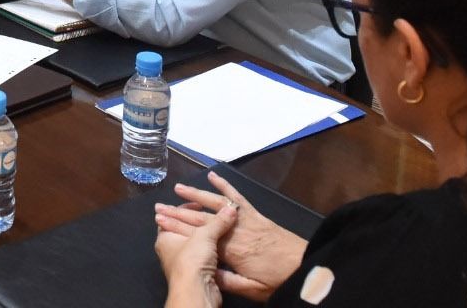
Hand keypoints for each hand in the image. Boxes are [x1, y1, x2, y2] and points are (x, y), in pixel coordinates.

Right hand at [155, 172, 307, 298]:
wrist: (307, 264)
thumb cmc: (279, 280)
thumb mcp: (254, 290)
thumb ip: (229, 281)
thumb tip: (205, 272)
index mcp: (231, 250)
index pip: (198, 238)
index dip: (177, 229)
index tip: (160, 223)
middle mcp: (235, 230)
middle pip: (201, 219)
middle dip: (178, 212)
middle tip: (159, 207)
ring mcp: (246, 219)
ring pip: (216, 203)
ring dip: (195, 195)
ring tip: (178, 188)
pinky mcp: (256, 214)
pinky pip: (237, 196)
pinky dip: (225, 184)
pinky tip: (212, 175)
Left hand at [155, 201, 235, 307]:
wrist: (197, 291)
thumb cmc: (192, 259)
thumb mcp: (205, 235)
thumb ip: (218, 222)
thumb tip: (231, 208)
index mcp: (164, 237)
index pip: (172, 216)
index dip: (186, 207)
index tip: (200, 203)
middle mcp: (170, 250)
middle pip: (184, 230)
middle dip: (198, 222)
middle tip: (213, 214)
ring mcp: (182, 263)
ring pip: (195, 245)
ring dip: (207, 238)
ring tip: (221, 228)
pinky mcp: (195, 274)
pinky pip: (203, 257)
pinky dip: (212, 251)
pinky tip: (223, 246)